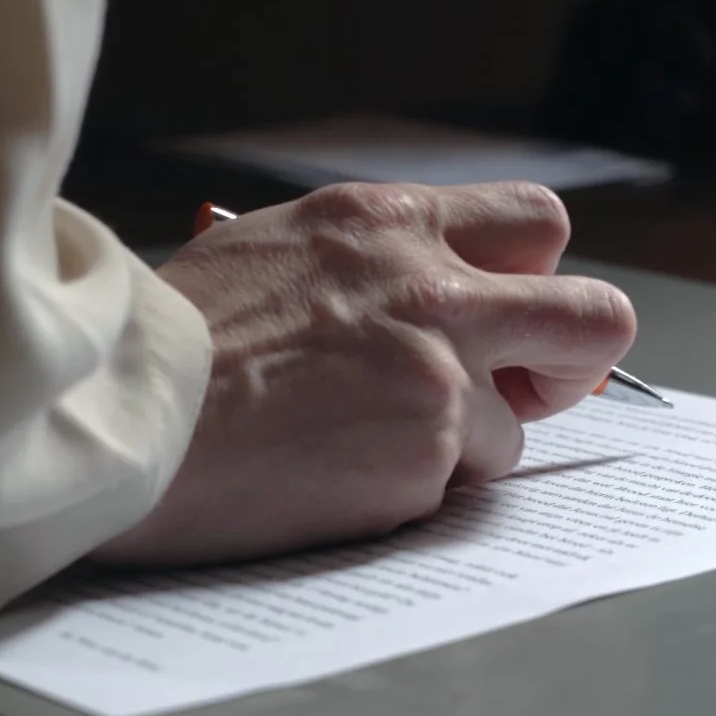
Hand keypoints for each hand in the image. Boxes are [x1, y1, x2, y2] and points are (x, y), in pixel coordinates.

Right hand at [93, 181, 635, 567]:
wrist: (123, 418)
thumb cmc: (171, 344)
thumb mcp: (272, 249)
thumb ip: (365, 261)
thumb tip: (418, 287)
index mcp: (386, 222)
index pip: (535, 223)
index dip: (535, 280)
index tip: (511, 318)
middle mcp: (429, 285)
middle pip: (593, 316)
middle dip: (572, 361)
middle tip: (523, 391)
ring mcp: (436, 374)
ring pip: (512, 429)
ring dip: (453, 449)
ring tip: (351, 447)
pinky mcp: (424, 455)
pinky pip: (451, 487)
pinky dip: (402, 493)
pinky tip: (328, 478)